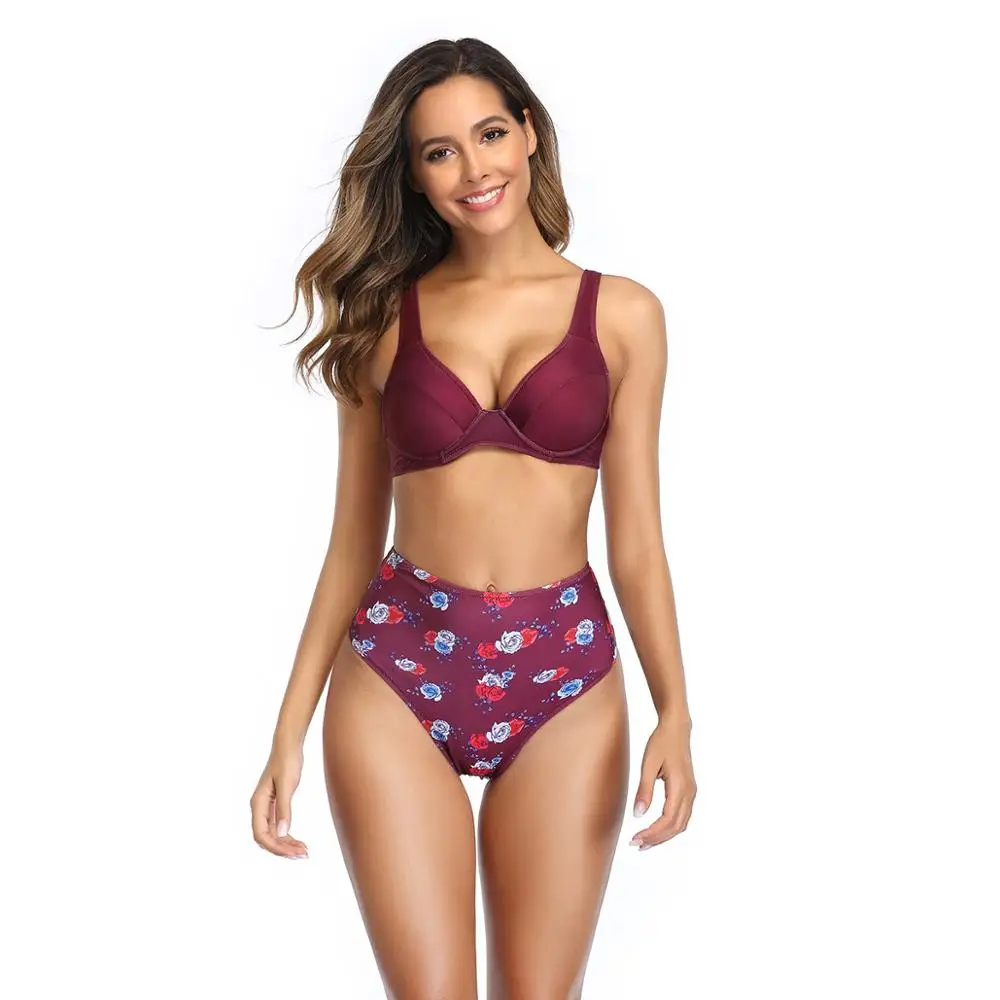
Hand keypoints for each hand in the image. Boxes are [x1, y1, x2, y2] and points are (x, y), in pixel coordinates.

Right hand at [250, 743, 308, 858]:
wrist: (288, 746)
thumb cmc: (287, 761)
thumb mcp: (287, 784)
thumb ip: (284, 808)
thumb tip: (283, 833)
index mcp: (258, 803)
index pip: (261, 834)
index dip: (275, 847)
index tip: (293, 853)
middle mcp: (259, 808)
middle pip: (266, 838)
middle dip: (283, 849)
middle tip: (304, 854)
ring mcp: (267, 807)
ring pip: (273, 835)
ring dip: (286, 845)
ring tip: (304, 851)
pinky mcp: (275, 805)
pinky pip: (278, 827)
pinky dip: (288, 836)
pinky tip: (300, 841)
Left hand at [629, 712, 695, 850]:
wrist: (676, 729)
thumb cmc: (661, 743)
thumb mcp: (648, 764)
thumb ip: (644, 790)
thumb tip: (637, 815)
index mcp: (680, 787)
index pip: (667, 820)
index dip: (652, 833)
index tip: (635, 839)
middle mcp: (689, 793)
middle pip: (676, 827)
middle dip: (656, 839)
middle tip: (636, 844)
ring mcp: (691, 793)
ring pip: (681, 824)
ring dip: (663, 836)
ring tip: (644, 842)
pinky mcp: (689, 791)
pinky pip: (682, 816)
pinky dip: (669, 827)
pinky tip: (656, 829)